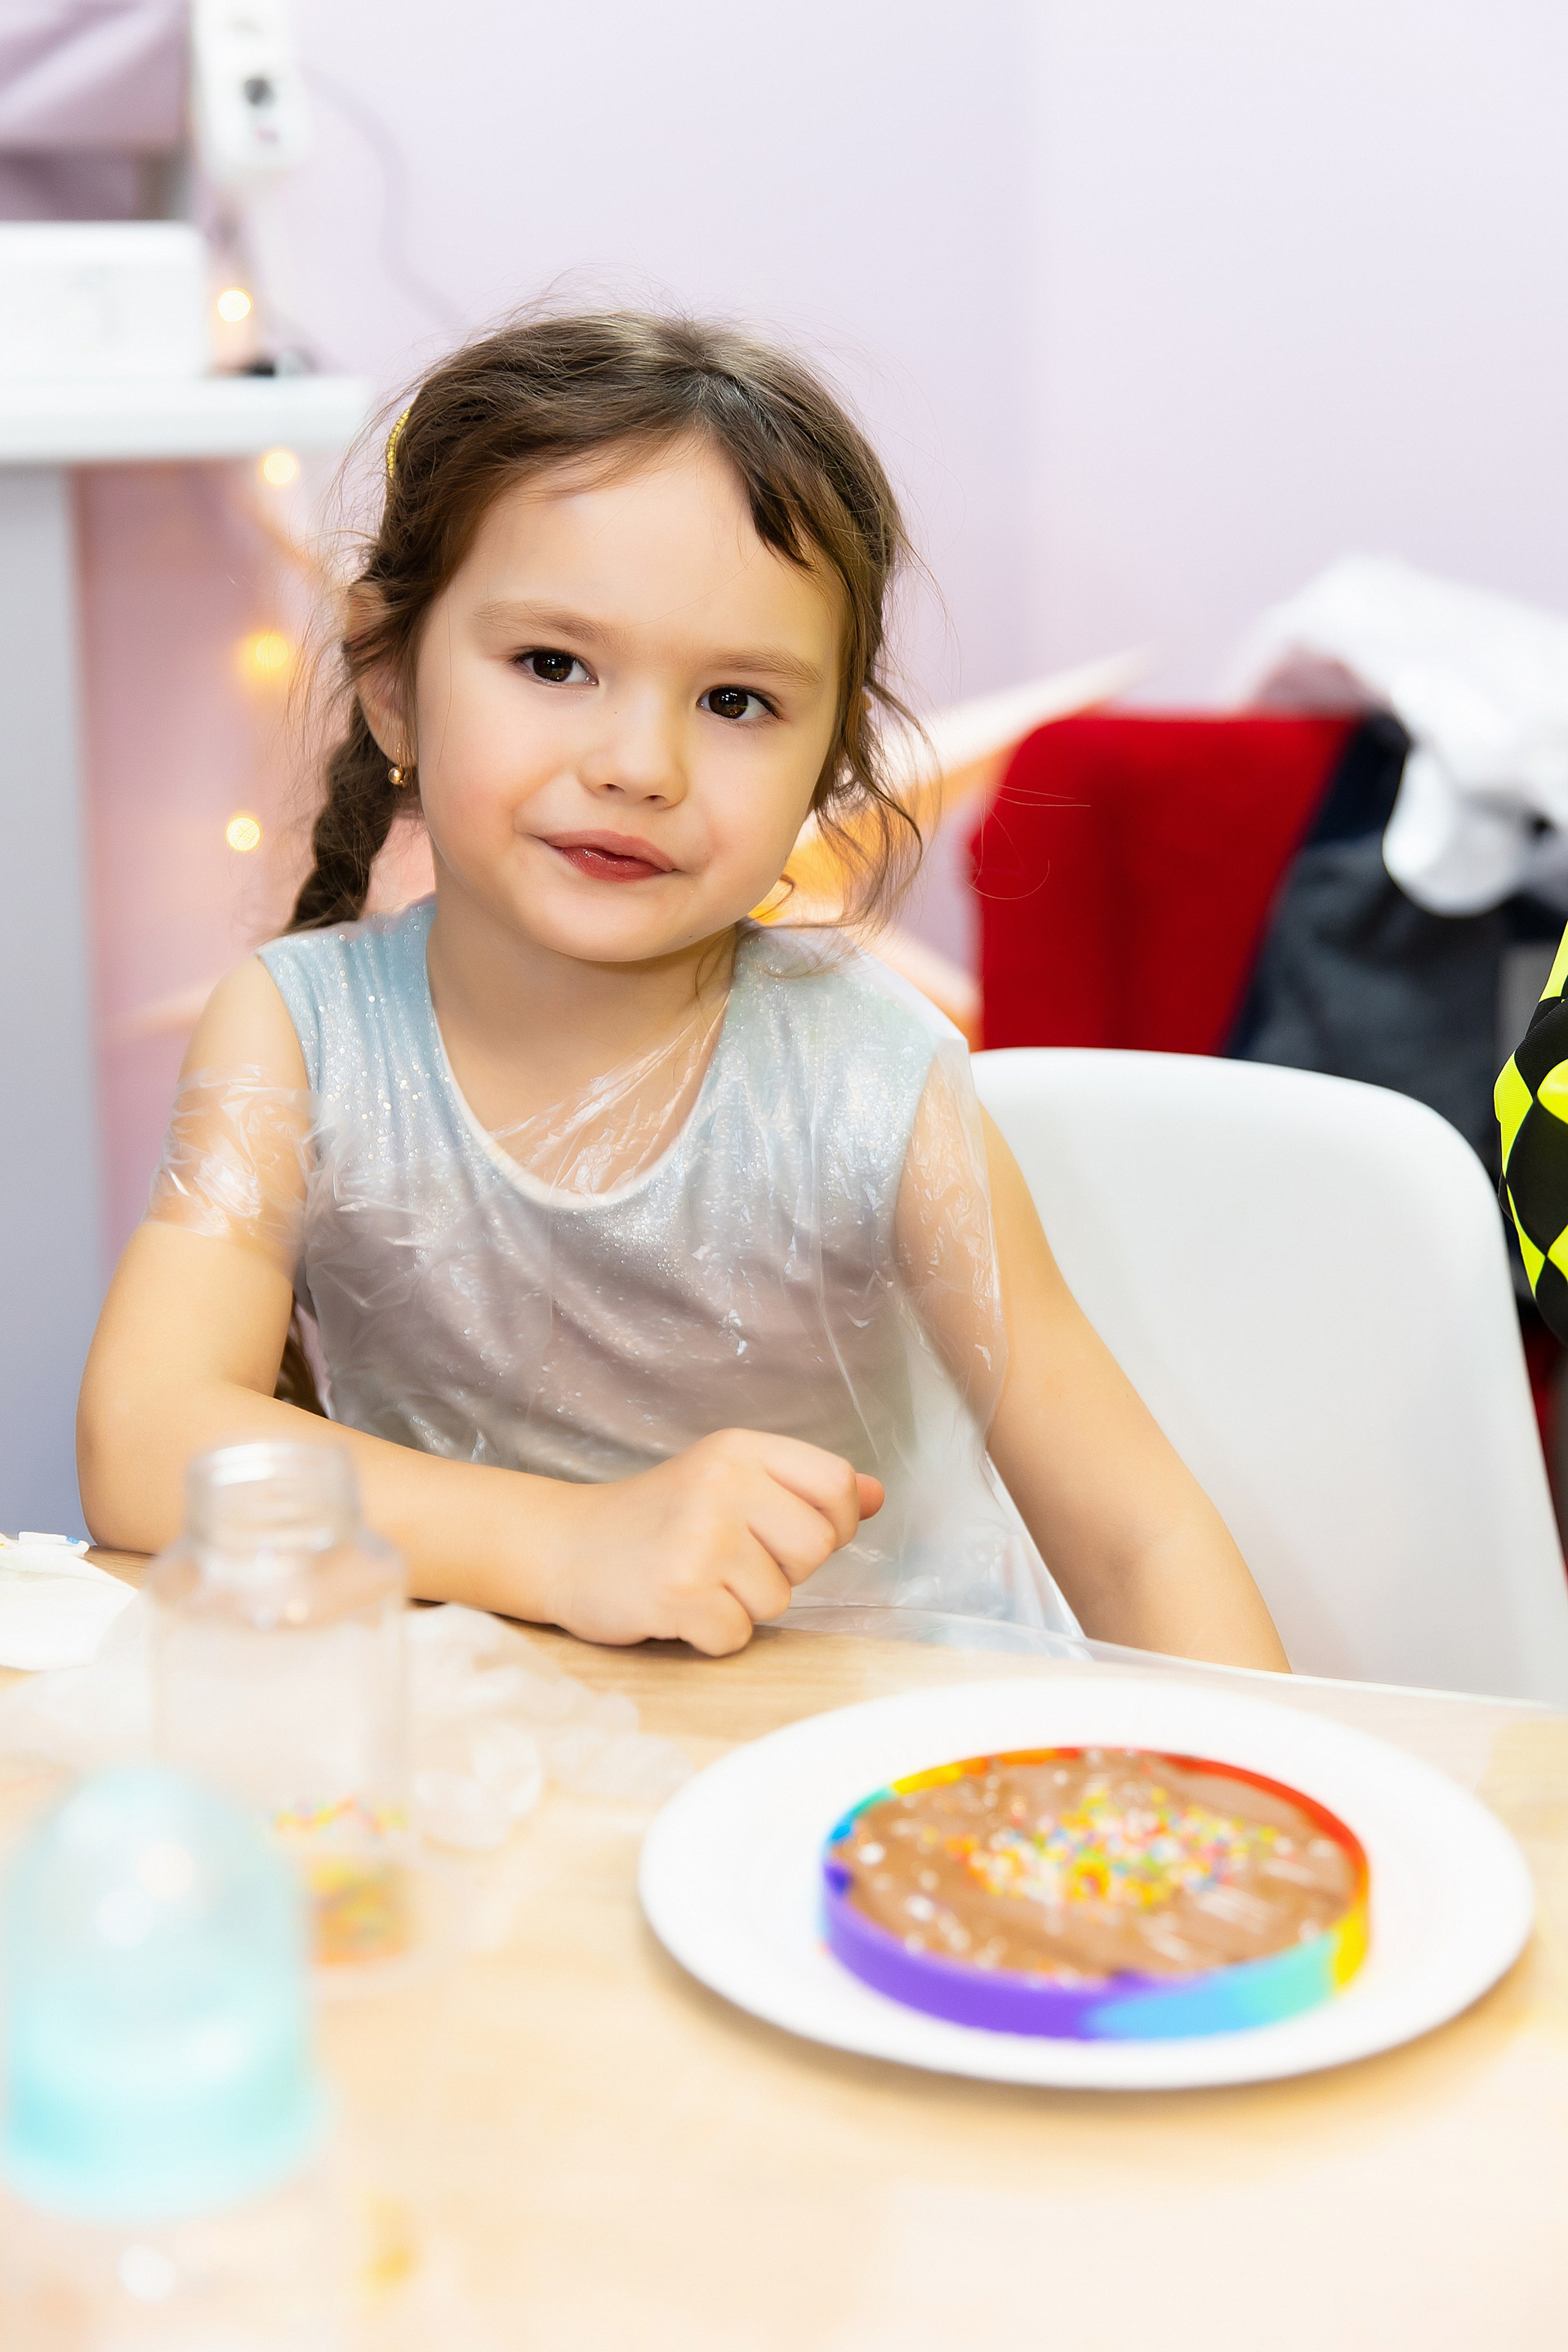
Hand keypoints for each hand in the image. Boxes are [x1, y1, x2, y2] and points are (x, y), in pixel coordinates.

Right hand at [535, 1428, 883, 1655]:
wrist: (563, 1547)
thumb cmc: (658, 1518)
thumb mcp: (729, 1482)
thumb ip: (803, 1488)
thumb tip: (878, 1495)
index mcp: (740, 1449)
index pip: (837, 1483)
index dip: (833, 1522)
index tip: (791, 1533)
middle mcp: (722, 1482)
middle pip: (815, 1547)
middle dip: (782, 1570)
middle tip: (727, 1560)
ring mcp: (698, 1536)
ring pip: (778, 1599)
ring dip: (741, 1605)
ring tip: (695, 1579)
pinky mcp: (676, 1590)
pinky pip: (737, 1634)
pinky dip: (710, 1634)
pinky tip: (676, 1606)